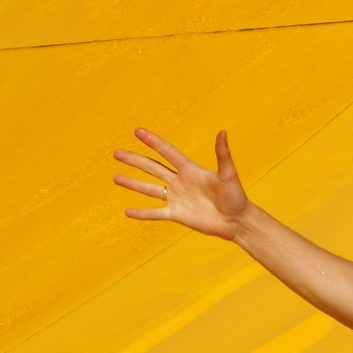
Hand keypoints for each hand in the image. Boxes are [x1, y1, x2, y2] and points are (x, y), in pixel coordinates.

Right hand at [113, 128, 250, 238]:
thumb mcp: (228, 174)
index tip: (138, 131)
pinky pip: (155, 213)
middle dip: (135, 160)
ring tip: (116, 178)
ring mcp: (176, 198)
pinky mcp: (176, 215)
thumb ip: (223, 154)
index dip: (153, 142)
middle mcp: (180, 182)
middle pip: (152, 168)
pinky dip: (142, 213)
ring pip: (150, 189)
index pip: (167, 152)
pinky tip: (127, 212)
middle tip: (117, 153)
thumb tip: (222, 132)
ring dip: (133, 183)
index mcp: (190, 170)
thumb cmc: (236, 196)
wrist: (236, 221)